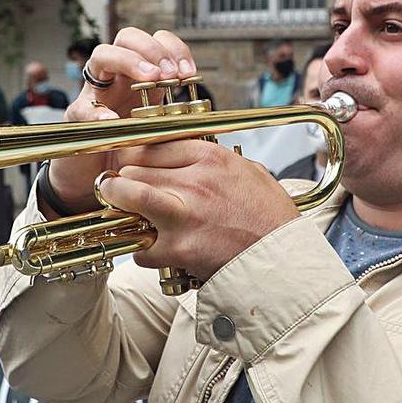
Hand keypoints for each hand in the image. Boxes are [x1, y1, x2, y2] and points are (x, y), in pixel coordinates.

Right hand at [46, 28, 198, 215]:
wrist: (96, 180)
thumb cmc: (129, 154)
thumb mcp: (159, 133)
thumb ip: (176, 119)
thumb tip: (204, 115)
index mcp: (141, 78)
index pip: (157, 42)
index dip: (174, 49)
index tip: (188, 72)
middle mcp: (117, 78)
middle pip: (128, 37)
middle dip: (152, 49)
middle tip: (168, 74)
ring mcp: (94, 92)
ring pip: (102, 55)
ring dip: (129, 61)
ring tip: (150, 79)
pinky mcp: (77, 116)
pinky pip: (84, 106)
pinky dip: (98, 110)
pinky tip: (113, 119)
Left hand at [98, 140, 299, 279]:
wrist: (283, 260)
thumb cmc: (268, 218)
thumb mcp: (246, 170)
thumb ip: (211, 158)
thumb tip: (179, 151)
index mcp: (211, 157)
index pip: (152, 142)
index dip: (133, 152)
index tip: (127, 161)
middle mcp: (195, 181)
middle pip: (134, 167)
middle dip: (123, 177)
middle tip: (118, 187)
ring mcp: (184, 215)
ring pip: (127, 196)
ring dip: (119, 203)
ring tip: (120, 208)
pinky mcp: (179, 248)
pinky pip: (140, 245)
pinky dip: (141, 249)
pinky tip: (152, 248)